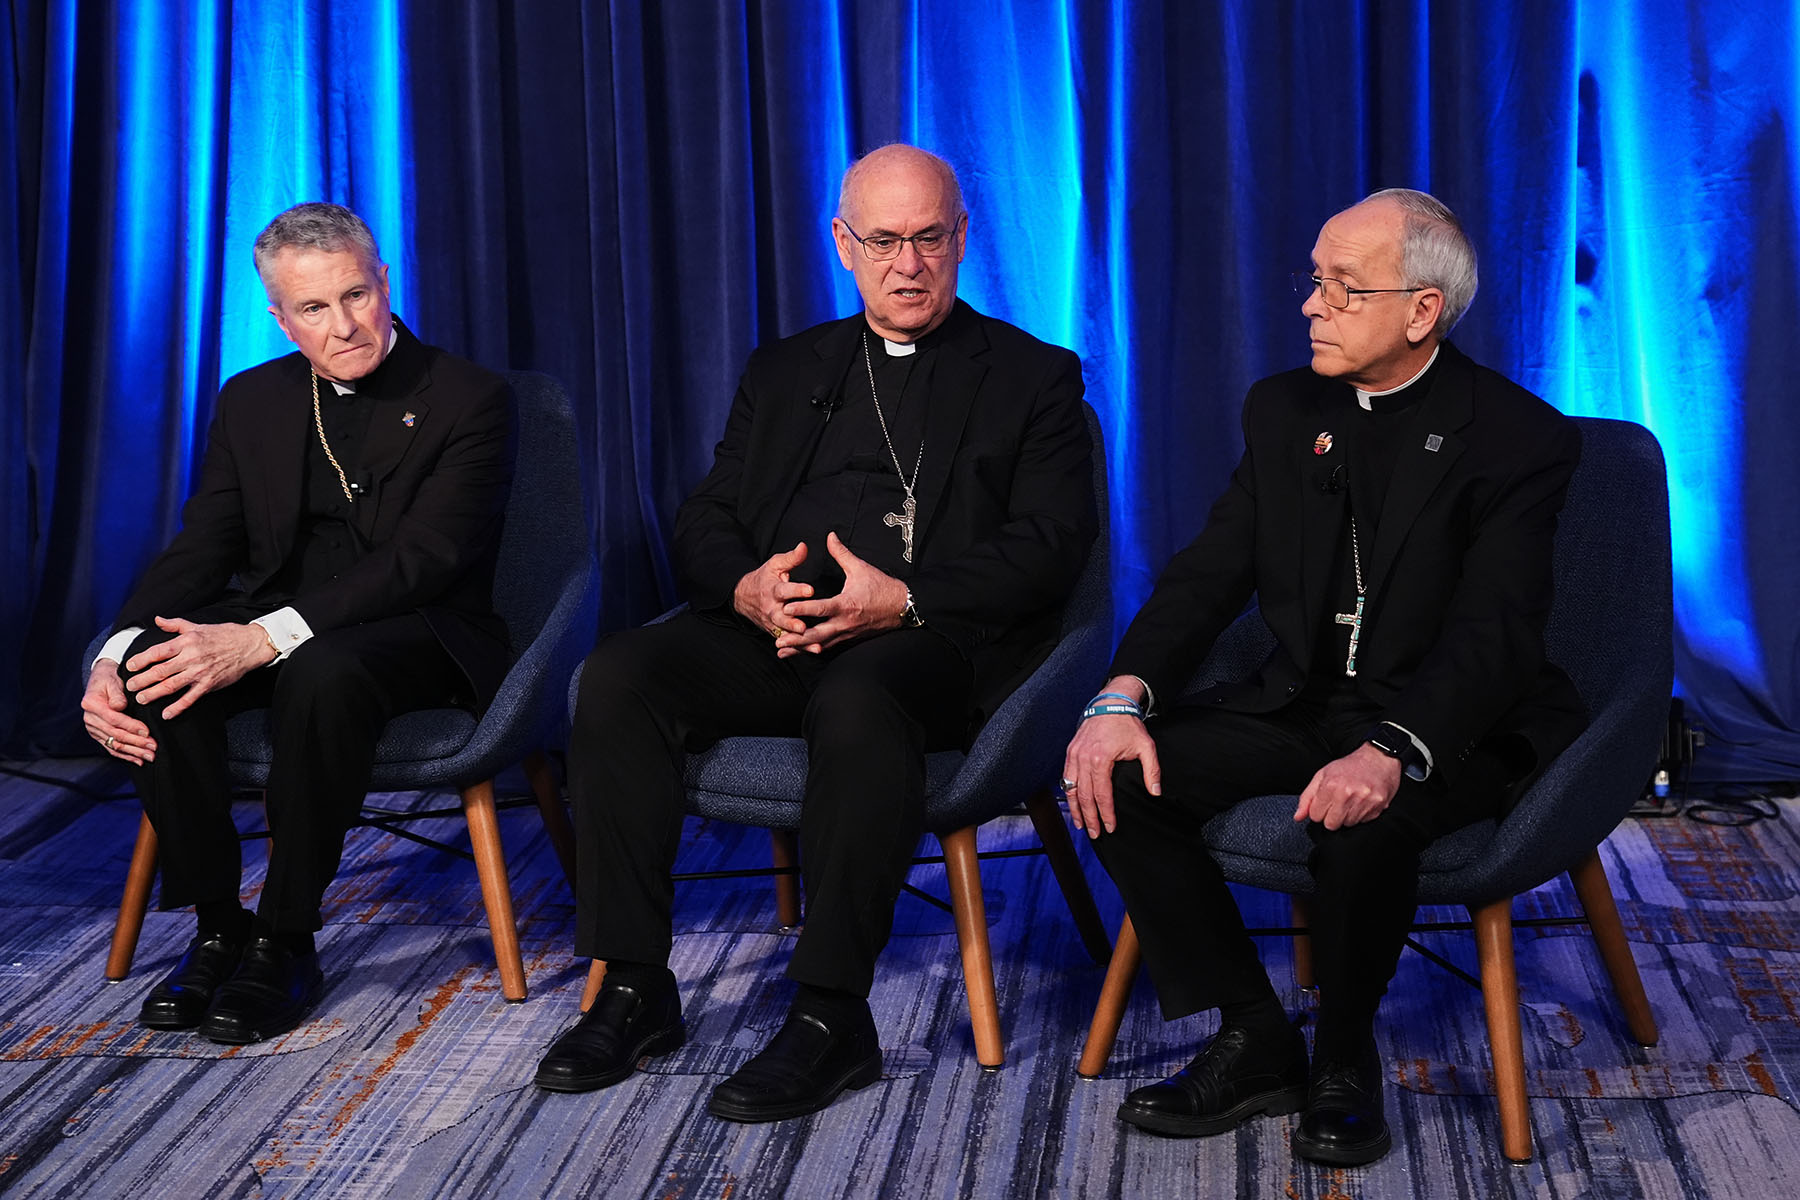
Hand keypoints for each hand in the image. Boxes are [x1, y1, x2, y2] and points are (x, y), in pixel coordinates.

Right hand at [82, 658, 156, 764]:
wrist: (101, 678)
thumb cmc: (110, 678)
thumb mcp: (114, 680)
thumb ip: (118, 694)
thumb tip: (120, 707)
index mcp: (92, 704)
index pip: (114, 719)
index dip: (131, 726)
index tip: (147, 732)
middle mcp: (90, 718)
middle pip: (115, 734)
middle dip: (136, 743)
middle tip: (153, 747)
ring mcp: (93, 728)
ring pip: (114, 744)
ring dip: (133, 752)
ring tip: (150, 756)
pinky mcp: (98, 734)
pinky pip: (111, 747)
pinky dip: (125, 755)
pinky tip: (138, 760)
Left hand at [122, 616, 275, 718]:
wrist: (249, 645)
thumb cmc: (223, 634)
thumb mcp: (197, 626)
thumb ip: (175, 625)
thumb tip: (157, 620)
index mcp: (186, 641)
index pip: (158, 652)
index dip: (142, 659)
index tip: (130, 666)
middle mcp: (191, 657)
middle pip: (161, 671)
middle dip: (142, 680)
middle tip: (129, 687)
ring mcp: (200, 672)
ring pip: (172, 685)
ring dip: (154, 693)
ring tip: (141, 699)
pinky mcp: (210, 684)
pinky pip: (191, 698)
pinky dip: (178, 707)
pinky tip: (167, 714)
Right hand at [733, 542, 813, 640]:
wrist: (744, 597)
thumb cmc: (765, 578)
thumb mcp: (775, 565)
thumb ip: (792, 558)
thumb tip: (804, 546)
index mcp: (773, 589)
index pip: (785, 590)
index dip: (797, 590)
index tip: (810, 590)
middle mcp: (772, 608)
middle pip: (782, 617)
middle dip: (792, 622)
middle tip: (804, 626)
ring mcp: (773, 622)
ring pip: (786, 633)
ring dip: (799, 640)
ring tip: (815, 645)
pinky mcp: (776, 632)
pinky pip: (789, 641)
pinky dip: (800, 648)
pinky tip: (814, 651)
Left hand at [775, 532, 907, 656]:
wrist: (902, 606)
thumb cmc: (882, 587)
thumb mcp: (861, 568)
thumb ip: (841, 553)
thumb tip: (829, 536)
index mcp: (846, 604)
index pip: (821, 608)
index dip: (803, 609)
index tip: (786, 608)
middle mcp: (845, 622)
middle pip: (817, 634)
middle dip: (796, 638)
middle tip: (778, 640)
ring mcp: (847, 633)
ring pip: (820, 644)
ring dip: (801, 648)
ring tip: (782, 651)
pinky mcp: (849, 638)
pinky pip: (828, 646)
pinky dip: (812, 649)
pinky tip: (800, 652)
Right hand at [1059, 676, 1158, 838]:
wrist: (1111, 703)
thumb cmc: (1128, 724)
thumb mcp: (1146, 746)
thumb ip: (1151, 771)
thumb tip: (1155, 792)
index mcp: (1101, 759)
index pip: (1102, 794)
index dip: (1105, 814)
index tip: (1110, 827)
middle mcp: (1084, 758)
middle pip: (1084, 796)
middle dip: (1089, 817)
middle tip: (1095, 834)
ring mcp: (1074, 754)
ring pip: (1071, 788)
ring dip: (1076, 808)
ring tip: (1080, 824)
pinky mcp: (1071, 751)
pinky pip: (1066, 776)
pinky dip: (1069, 792)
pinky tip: (1073, 803)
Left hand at [1293, 742, 1402, 829]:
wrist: (1379, 759)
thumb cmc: (1350, 766)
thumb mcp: (1323, 775)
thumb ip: (1307, 797)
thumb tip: (1298, 816)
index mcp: (1330, 786)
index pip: (1316, 816)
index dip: (1319, 810)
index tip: (1325, 803)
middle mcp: (1347, 794)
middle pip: (1331, 824)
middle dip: (1332, 816)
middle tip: (1338, 803)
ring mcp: (1364, 801)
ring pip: (1347, 825)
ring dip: (1347, 815)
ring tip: (1352, 800)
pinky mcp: (1377, 807)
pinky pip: (1363, 822)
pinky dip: (1361, 814)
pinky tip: (1362, 801)